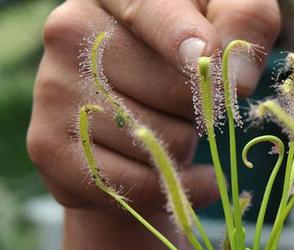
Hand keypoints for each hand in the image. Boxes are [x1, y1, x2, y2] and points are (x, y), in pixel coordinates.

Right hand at [27, 0, 280, 216]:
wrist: (136, 117)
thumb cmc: (186, 59)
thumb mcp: (225, 20)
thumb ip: (244, 20)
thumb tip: (234, 76)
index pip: (148, 8)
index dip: (180, 35)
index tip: (203, 55)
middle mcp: (68, 29)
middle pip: (174, 88)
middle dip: (201, 107)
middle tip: (185, 101)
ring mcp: (52, 87)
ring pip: (158, 140)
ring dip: (185, 147)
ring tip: (168, 128)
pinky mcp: (49, 146)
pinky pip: (136, 183)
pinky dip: (177, 188)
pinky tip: (180, 173)